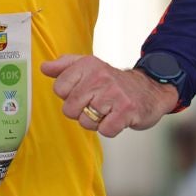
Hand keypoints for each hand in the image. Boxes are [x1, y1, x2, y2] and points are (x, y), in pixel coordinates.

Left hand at [41, 54, 177, 136]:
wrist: (151, 89)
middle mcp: (100, 77)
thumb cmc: (114, 82)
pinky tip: (117, 118)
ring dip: (95, 122)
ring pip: (85, 121)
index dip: (69, 96)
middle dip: (80, 111)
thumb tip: (44, 67)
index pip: (59, 88)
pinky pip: (105, 130)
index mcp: (87, 65)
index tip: (82, 92)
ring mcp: (114, 94)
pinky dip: (110, 129)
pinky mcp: (127, 111)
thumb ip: (64, 66)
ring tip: (107, 111)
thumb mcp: (89, 66)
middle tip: (96, 104)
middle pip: (69, 108)